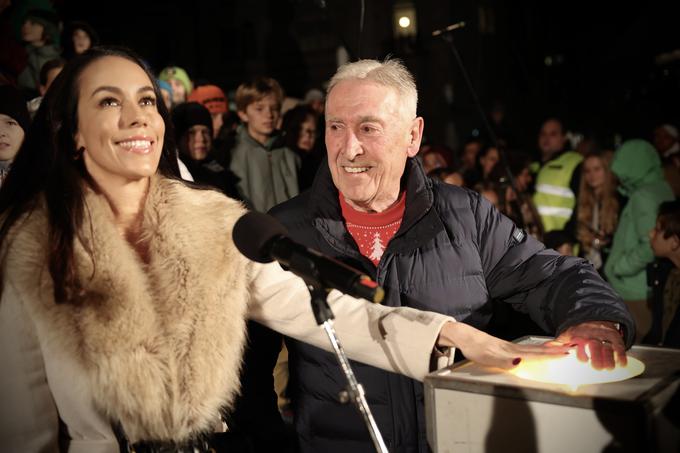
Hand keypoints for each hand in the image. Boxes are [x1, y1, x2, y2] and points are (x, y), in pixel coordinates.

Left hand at [437, 322, 570, 369]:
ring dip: (547, 348)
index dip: (550, 354)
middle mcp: (513, 348)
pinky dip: (536, 349)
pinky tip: (538, 350)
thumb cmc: (476, 348)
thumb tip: (520, 362)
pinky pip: (526, 348)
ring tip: (560, 348)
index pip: (535, 354)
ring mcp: (510, 347)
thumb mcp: (487, 358)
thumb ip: (504, 361)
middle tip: (570, 348)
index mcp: (512, 352)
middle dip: (554, 350)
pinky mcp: (506, 347)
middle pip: (537, 349)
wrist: (466, 337)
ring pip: (533, 348)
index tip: (565, 353)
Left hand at [555, 321, 626, 369]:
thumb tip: (546, 347)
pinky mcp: (614, 337)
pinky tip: (622, 364)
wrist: (593, 318)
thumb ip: (557, 343)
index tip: (583, 360)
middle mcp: (591, 334)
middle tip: (597, 367)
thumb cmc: (577, 331)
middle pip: (595, 345)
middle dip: (596, 356)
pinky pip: (619, 345)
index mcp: (579, 334)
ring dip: (609, 357)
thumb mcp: (566, 335)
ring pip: (607, 346)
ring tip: (609, 368)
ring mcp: (603, 336)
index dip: (582, 351)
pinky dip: (621, 355)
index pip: (580, 342)